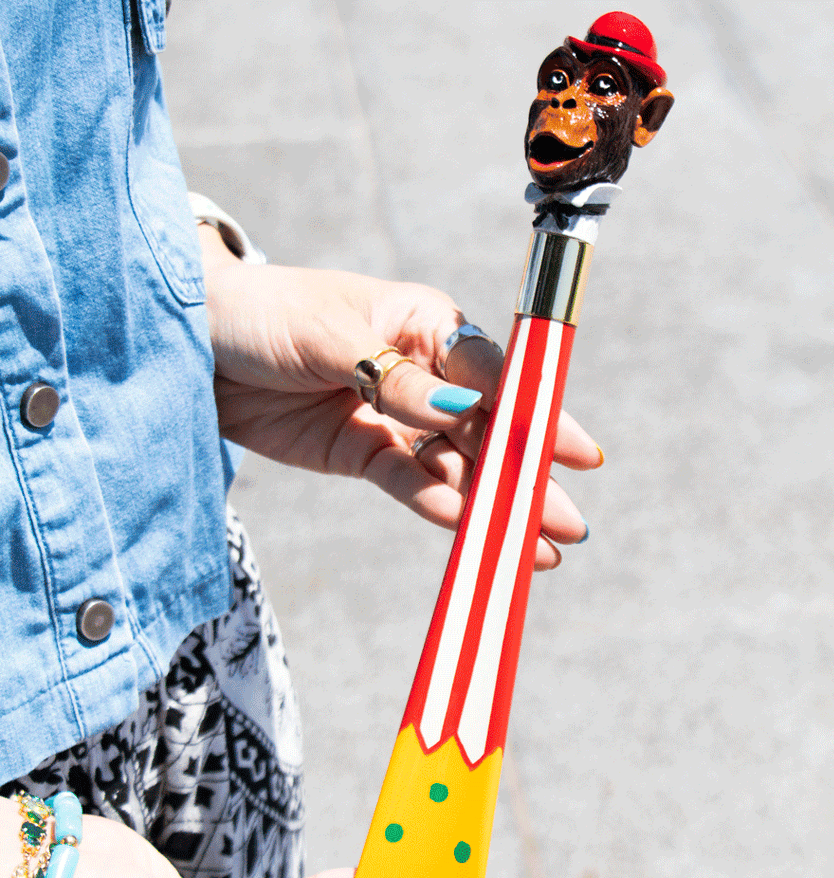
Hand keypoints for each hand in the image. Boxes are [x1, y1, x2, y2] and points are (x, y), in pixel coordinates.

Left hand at [200, 227, 601, 569]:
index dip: (540, 414)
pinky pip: (409, 485)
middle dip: (529, 477)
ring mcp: (397, 418)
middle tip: (572, 526)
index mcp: (426, 325)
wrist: (194, 346)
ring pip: (457, 467)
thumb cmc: (264, 314)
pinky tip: (470, 532)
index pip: (496, 374)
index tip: (581, 454)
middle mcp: (425, 374)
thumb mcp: (328, 336)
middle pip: (488, 430)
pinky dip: (438, 508)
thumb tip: (458, 411)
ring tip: (534, 550)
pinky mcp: (364, 454)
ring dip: (494, 506)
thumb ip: (394, 378)